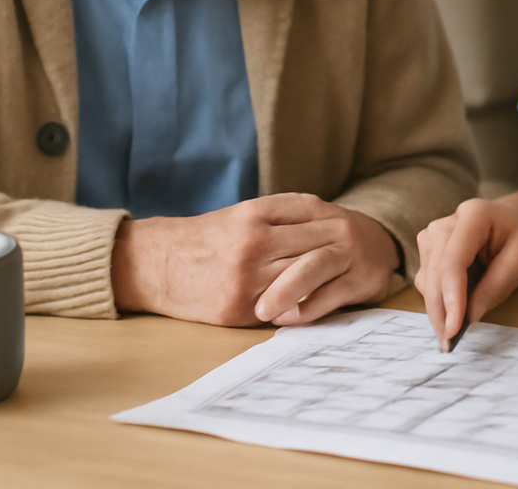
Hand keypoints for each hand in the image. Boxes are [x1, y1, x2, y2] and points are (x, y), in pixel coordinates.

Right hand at [111, 193, 398, 326]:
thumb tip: (322, 216)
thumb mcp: (238, 214)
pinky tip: (318, 301)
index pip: (310, 210)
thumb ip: (278, 213)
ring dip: (327, 278)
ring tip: (347, 278)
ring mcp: (247, 278)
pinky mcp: (239, 308)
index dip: (335, 216)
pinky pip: (284, 307)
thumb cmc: (201, 239)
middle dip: (339, 248)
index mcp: (253, 214)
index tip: (352, 222)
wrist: (155, 265)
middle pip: (314, 244)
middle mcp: (253, 244)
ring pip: (304, 276)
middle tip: (362, 252)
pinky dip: (304, 304)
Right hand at [415, 198, 517, 348]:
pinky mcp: (427, 251)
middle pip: (434, 273)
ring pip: (426, 281)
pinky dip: (439, 302)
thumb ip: (497, 286)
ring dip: (439, 309)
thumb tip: (470, 316)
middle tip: (449, 345)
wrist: (514, 222)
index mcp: (473, 216)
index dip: (451, 298)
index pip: (454, 261)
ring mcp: (431, 236)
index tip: (454, 331)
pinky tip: (455, 312)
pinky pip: (427, 283)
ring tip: (457, 329)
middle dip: (440, 312)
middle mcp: (444, 224)